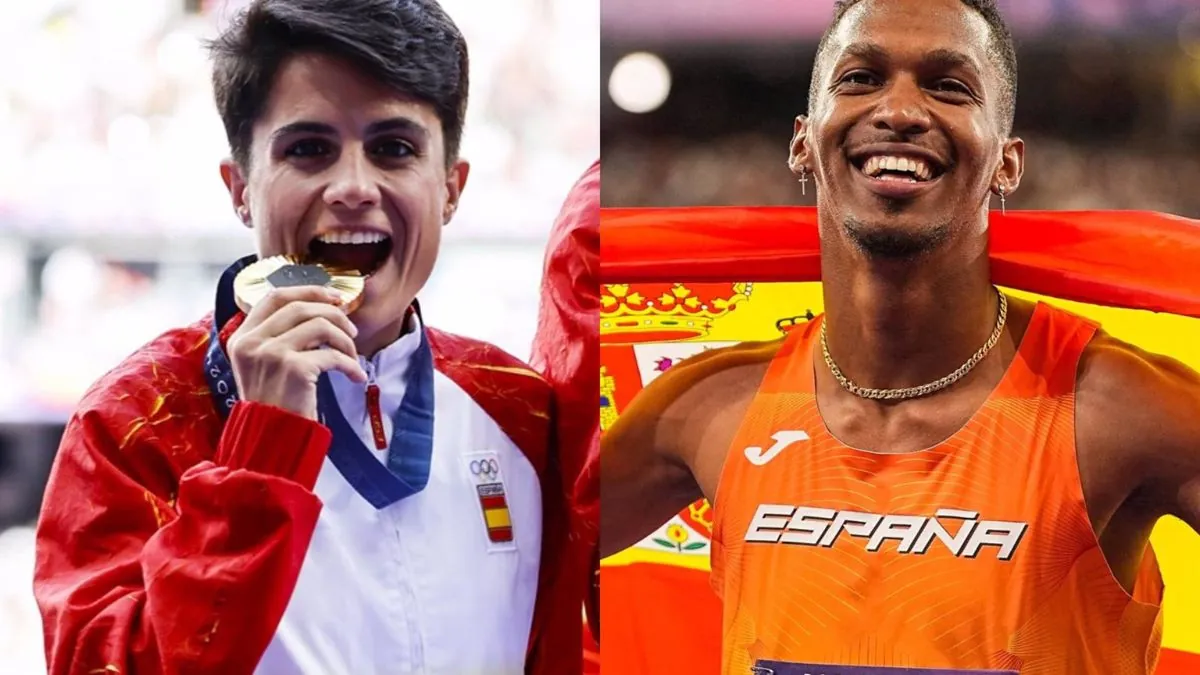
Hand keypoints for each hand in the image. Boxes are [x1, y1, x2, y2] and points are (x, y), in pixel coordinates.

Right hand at [227, 286, 367, 419]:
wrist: (270, 438)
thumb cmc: (272, 403)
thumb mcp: (261, 365)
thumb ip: (277, 336)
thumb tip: (319, 309)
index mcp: (242, 337)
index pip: (274, 296)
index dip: (308, 290)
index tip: (334, 297)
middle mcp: (252, 342)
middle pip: (301, 307)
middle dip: (334, 314)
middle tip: (352, 331)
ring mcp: (271, 353)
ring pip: (320, 325)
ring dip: (345, 340)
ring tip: (352, 357)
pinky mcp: (293, 368)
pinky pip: (333, 355)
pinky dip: (351, 365)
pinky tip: (356, 376)